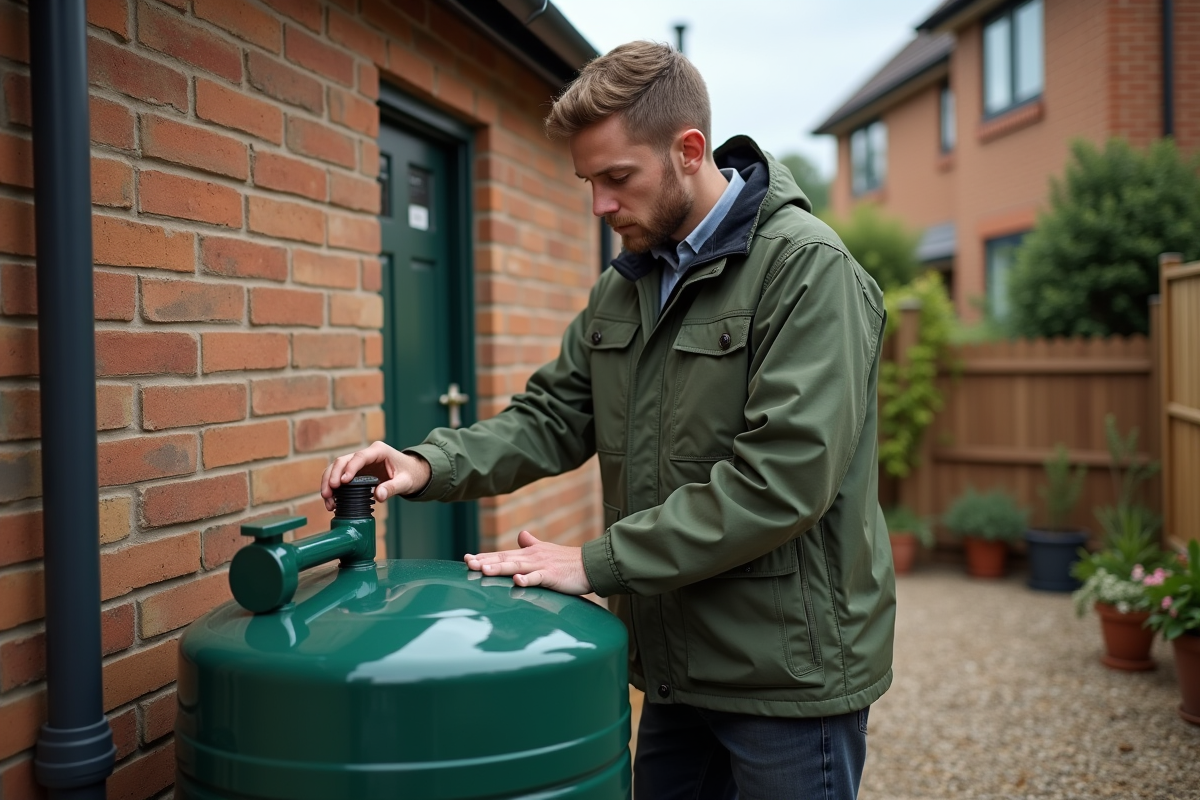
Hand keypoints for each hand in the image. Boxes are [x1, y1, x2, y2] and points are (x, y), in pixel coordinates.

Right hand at [320, 441, 431, 509]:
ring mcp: (359, 462)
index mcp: (378, 451)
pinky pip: (340, 477)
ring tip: (328, 500)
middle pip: (343, 461)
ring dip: (329, 482)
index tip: (342, 482)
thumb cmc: (410, 474)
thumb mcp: (406, 482)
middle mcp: (366, 454)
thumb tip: (378, 496)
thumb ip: (393, 488)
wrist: (412, 473)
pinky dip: (333, 488)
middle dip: (333, 476)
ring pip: (337, 468)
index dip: (349, 468)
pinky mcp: (355, 472)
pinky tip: (332, 501)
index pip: (359, 457)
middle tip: (329, 493)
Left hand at [465, 531, 592, 594]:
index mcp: (529, 553)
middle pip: (505, 558)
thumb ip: (531, 543)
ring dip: (500, 567)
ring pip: (517, 566)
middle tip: (468, 563)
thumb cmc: (568, 561)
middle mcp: (532, 557)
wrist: (590, 565)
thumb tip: (521, 535)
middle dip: (485, 561)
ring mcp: (542, 565)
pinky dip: (528, 579)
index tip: (467, 558)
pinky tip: (517, 581)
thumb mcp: (546, 550)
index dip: (484, 556)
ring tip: (483, 569)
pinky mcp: (553, 575)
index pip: (502, 554)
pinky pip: (538, 578)